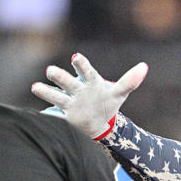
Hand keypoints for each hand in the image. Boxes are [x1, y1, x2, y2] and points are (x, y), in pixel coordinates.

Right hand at [31, 53, 147, 138]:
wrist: (97, 123)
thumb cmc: (107, 103)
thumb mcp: (119, 93)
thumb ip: (129, 81)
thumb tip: (144, 67)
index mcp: (90, 82)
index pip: (86, 70)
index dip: (81, 64)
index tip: (76, 57)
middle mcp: (76, 90)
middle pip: (67, 82)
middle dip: (60, 76)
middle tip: (51, 71)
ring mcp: (68, 103)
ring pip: (56, 96)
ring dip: (46, 92)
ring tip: (36, 87)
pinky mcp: (63, 117)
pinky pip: (53, 116)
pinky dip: (46, 116)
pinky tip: (38, 115)